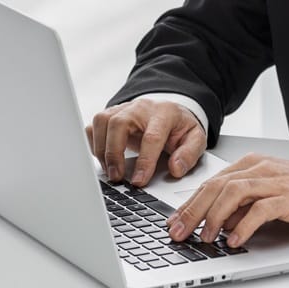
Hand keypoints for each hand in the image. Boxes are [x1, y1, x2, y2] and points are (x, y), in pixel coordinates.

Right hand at [86, 97, 206, 185]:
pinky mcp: (111, 114)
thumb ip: (189, 154)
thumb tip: (176, 169)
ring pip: (102, 121)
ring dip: (102, 148)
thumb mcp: (195, 139)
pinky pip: (94, 125)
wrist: (170, 112)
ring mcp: (123, 108)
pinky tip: (102, 159)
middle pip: (119, 123)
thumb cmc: (179, 128)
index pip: (151, 136)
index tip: (139, 181)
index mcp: (164, 113)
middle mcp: (140, 108)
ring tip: (110, 171)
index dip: (145, 161)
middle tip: (116, 177)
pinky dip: (94, 143)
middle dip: (114, 153)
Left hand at [166, 153, 288, 247]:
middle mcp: (258, 169)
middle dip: (194, 210)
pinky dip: (245, 225)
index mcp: (249, 165)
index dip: (190, 203)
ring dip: (215, 217)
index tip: (174, 221)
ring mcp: (274, 181)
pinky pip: (261, 209)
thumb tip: (217, 222)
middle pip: (217, 186)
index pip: (212, 182)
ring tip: (205, 237)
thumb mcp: (265, 194)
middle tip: (179, 231)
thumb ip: (242, 205)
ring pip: (234, 193)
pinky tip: (234, 240)